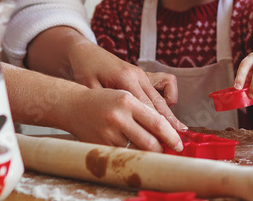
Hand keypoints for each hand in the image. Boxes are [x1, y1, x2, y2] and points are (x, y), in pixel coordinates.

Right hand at [61, 85, 182, 151]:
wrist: (73, 106)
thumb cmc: (105, 100)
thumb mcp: (126, 97)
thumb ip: (145, 111)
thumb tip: (166, 130)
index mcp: (127, 101)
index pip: (156, 122)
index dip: (171, 136)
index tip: (179, 145)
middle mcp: (118, 117)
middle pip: (149, 142)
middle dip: (161, 150)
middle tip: (166, 151)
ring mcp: (108, 133)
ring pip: (136, 152)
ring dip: (145, 154)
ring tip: (149, 150)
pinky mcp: (100, 146)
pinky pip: (122, 156)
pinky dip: (130, 156)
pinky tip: (131, 150)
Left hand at [64, 39, 185, 130]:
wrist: (87, 52)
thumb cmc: (85, 70)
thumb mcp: (89, 88)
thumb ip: (103, 104)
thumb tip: (114, 126)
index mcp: (125, 78)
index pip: (146, 105)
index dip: (156, 123)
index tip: (164, 138)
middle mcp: (138, 75)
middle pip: (159, 102)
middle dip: (170, 121)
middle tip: (180, 137)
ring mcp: (142, 74)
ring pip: (162, 96)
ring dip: (169, 112)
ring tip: (176, 129)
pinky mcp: (143, 74)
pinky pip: (164, 85)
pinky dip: (167, 97)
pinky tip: (161, 111)